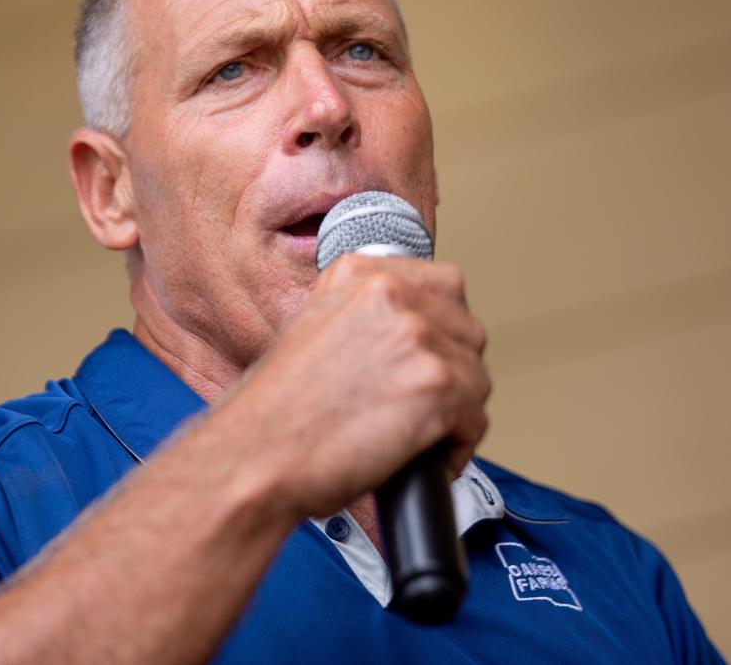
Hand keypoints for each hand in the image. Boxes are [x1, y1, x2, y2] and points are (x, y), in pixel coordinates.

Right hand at [214, 254, 490, 518]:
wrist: (254, 456)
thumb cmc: (276, 413)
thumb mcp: (314, 329)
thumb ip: (366, 318)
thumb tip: (415, 335)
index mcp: (359, 273)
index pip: (445, 285)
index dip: (442, 331)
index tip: (428, 358)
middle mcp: (391, 293)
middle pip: (467, 331)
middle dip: (451, 373)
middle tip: (418, 405)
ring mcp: (417, 336)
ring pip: (476, 378)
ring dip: (454, 414)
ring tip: (413, 436)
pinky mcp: (436, 385)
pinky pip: (475, 421)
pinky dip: (455, 449)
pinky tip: (419, 457)